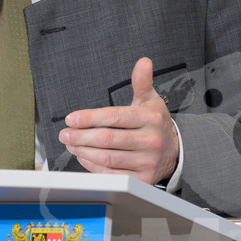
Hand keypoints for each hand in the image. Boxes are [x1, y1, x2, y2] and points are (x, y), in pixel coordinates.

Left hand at [59, 57, 178, 184]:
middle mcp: (151, 140)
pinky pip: (112, 174)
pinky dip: (94, 166)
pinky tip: (83, 157)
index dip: (90, 118)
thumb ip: (142, 81)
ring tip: (71, 144)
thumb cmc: (155, 122)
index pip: (115, 116)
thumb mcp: (151, 100)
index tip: (71, 119)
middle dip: (81, 136)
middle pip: (108, 139)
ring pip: (108, 158)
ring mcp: (147, 161)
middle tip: (64, 134)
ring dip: (84, 151)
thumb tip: (143, 61)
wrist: (176, 151)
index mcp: (150, 118)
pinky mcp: (143, 179)